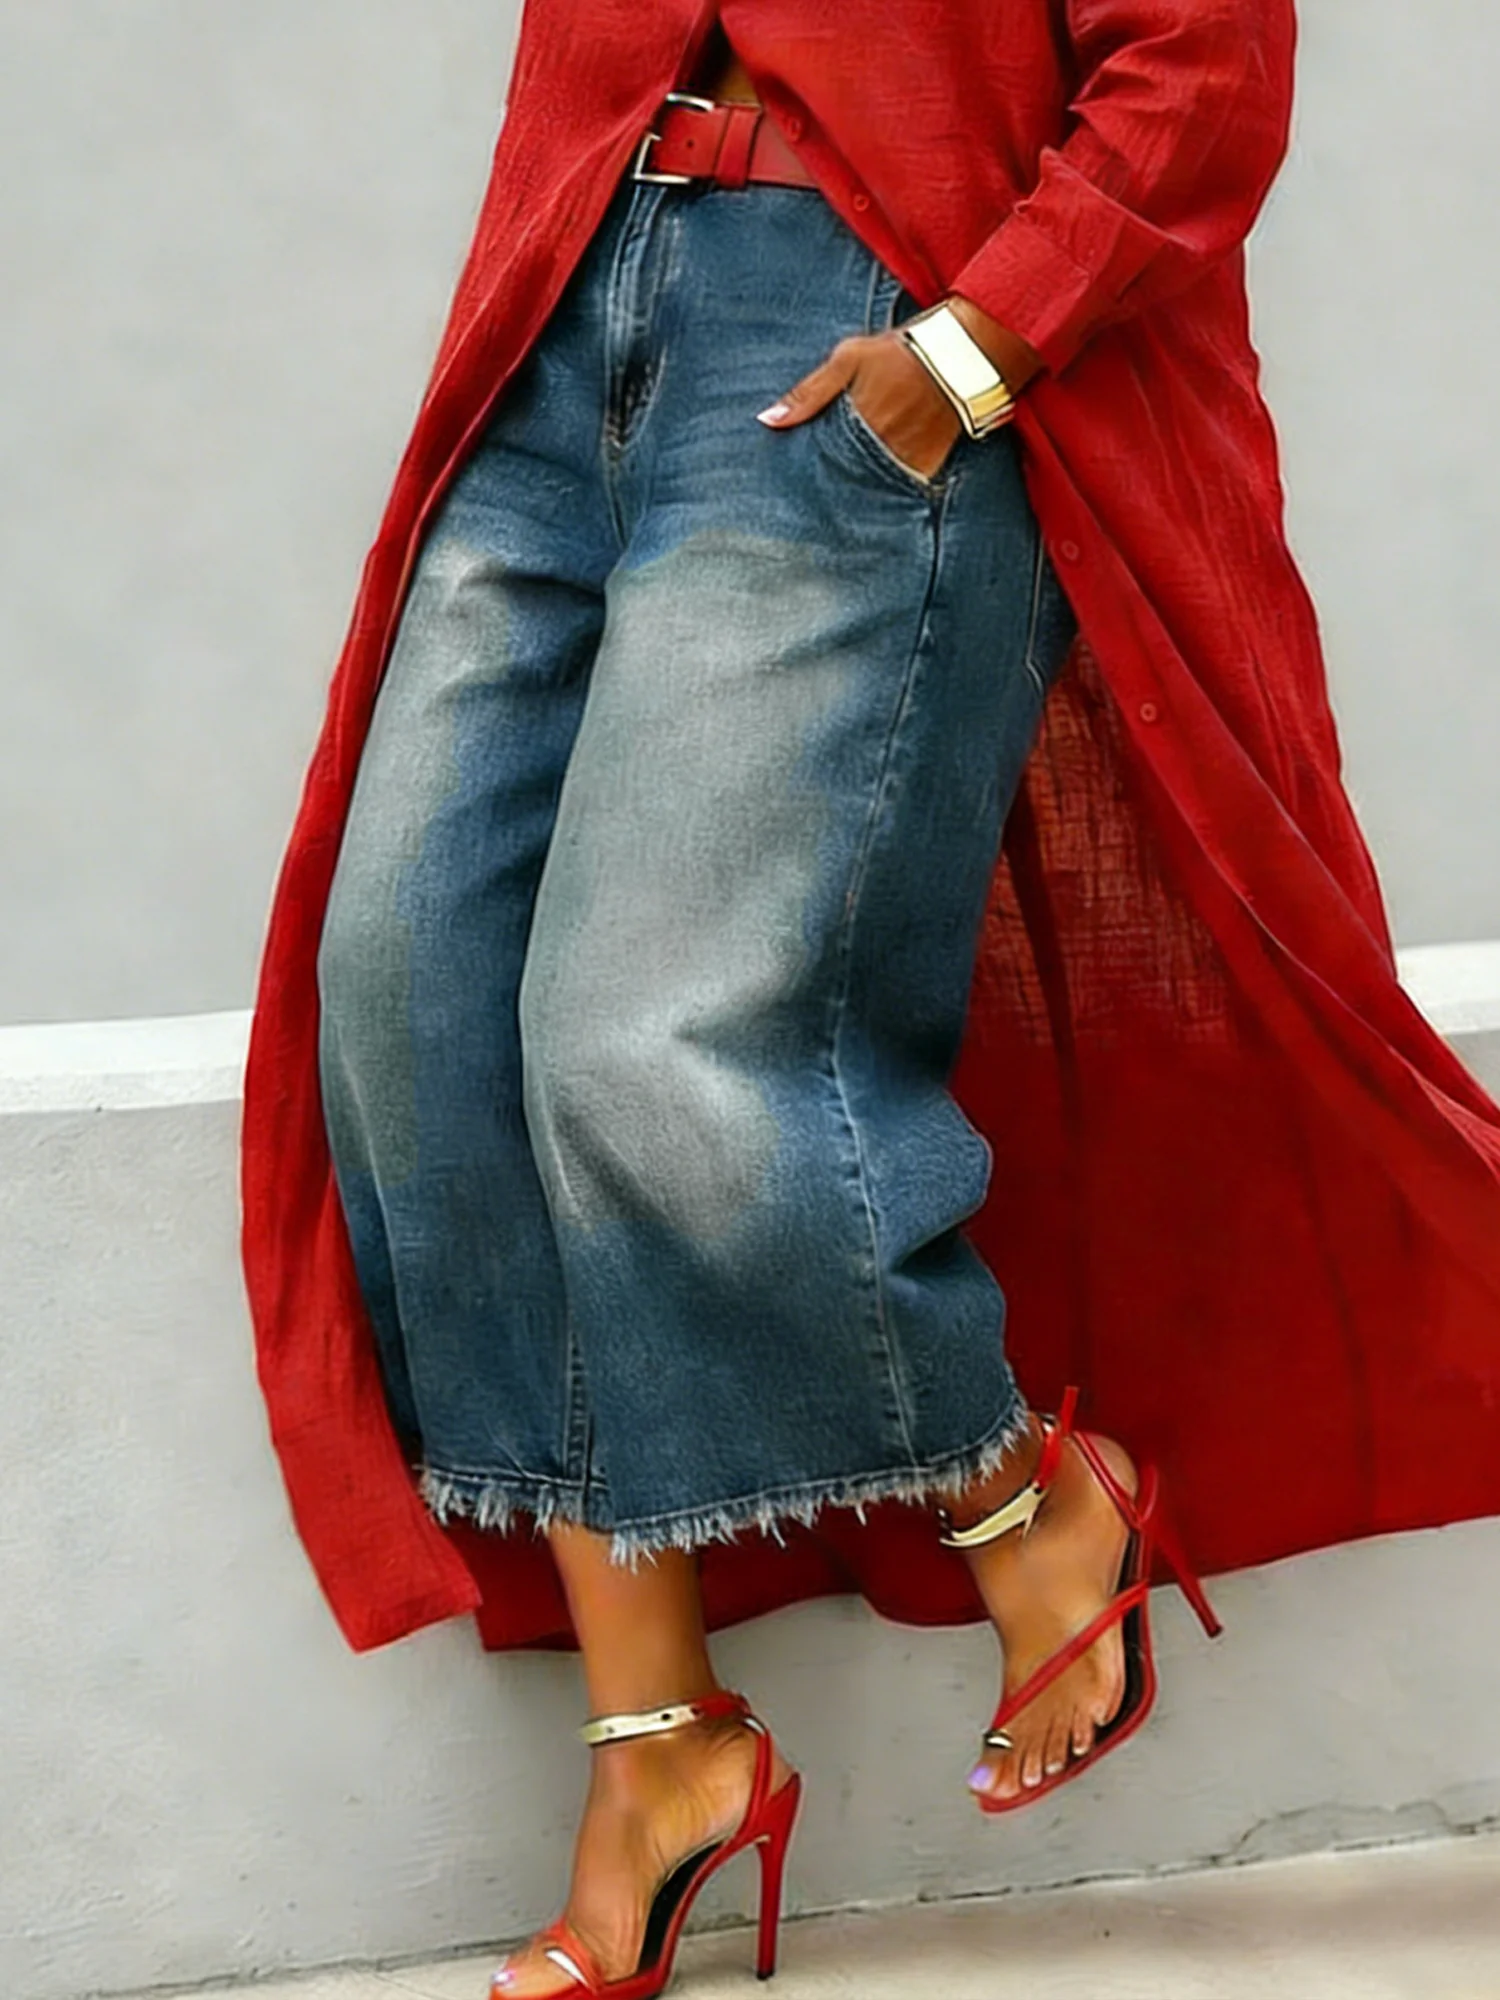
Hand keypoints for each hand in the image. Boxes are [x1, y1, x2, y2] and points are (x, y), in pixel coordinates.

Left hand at [756, 294, 1041, 482]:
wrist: (964, 353)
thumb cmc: (901, 349)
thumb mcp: (849, 358)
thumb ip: (809, 392)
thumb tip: (767, 419)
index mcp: (855, 423)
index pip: (819, 461)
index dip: (803, 475)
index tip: (786, 488)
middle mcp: (880, 447)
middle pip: (843, 480)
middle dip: (826, 490)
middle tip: (805, 508)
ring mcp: (905, 460)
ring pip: (870, 488)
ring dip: (854, 492)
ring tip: (834, 509)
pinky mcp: (928, 466)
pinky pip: (902, 488)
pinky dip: (887, 492)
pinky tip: (873, 495)